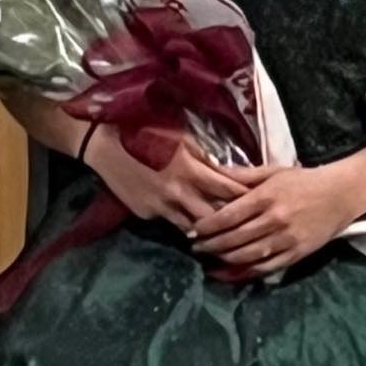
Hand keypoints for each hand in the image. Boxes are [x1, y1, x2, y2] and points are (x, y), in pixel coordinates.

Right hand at [84, 126, 248, 231]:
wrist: (105, 145)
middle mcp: (178, 193)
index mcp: (190, 170)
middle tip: (246, 223)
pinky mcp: (147, 214)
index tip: (259, 199)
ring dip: (207, 230)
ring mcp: (161, 207)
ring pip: (193, 227)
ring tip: (225, 235)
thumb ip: (204, 156)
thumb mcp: (182, 137)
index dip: (244, 196)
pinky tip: (194, 229)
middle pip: (214, 216)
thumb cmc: (146, 131)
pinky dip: (184, 224)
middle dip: (230, 220)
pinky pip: (171, 222)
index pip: (226, 189)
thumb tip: (225, 170)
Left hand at [190, 163, 360, 273]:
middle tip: (195, 247)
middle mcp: (274, 219)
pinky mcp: (296, 254)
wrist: (340, 193)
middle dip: (211, 245)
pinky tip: (232, 272)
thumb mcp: (274, 171)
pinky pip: (266, 268)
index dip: (207, 226)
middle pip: (235, 238)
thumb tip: (215, 169)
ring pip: (248, 256)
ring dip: (224, 260)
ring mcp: (286, 239)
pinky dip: (246, 272)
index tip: (192, 231)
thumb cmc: (304, 179)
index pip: (229, 215)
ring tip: (209, 260)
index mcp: (267, 196)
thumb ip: (244, 174)